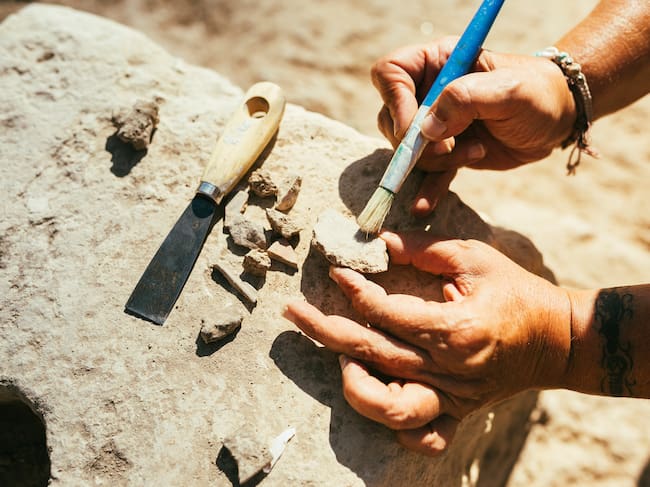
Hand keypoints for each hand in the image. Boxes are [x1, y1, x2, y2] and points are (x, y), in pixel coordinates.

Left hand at [284, 231, 571, 455]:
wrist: (557, 339)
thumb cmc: (515, 291)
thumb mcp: (474, 256)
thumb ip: (425, 249)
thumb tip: (378, 242)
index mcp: (454, 327)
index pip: (387, 312)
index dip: (355, 290)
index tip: (335, 270)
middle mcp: (449, 368)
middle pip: (372, 355)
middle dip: (324, 330)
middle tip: (292, 312)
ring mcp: (453, 396)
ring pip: (390, 407)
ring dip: (354, 385)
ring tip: (338, 359)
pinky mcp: (458, 412)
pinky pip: (423, 437)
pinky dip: (397, 429)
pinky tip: (380, 399)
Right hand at [372, 37, 575, 213]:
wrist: (557, 120)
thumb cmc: (537, 93)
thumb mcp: (508, 90)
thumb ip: (465, 99)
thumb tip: (427, 129)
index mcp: (437, 63)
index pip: (391, 74)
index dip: (395, 101)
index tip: (418, 128)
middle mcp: (428, 91)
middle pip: (392, 118)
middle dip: (416, 141)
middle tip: (451, 145)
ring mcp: (436, 124)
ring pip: (408, 150)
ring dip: (436, 161)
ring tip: (475, 153)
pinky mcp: (447, 152)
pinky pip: (426, 172)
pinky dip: (425, 189)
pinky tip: (423, 207)